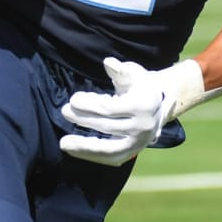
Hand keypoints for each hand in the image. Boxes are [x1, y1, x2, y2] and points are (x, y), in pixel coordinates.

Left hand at [60, 57, 184, 166]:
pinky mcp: (133, 152)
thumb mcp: (134, 73)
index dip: (89, 105)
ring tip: (64, 143)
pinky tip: (75, 150)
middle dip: (83, 119)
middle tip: (64, 111)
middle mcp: (144, 127)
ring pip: (110, 149)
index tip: (73, 99)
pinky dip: (92, 156)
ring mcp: (139, 143)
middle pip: (107, 126)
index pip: (111, 109)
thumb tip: (108, 63)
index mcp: (144, 105)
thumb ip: (121, 69)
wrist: (158, 105)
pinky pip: (111, 158)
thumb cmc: (140, 85)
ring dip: (84, 148)